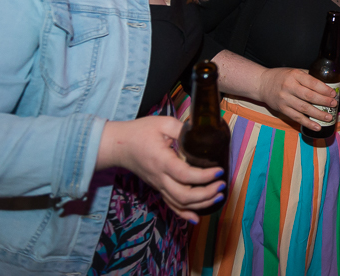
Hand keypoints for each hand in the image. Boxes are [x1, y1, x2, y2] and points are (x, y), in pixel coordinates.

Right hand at [97, 116, 223, 223]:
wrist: (118, 145)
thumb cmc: (140, 132)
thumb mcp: (163, 123)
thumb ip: (182, 129)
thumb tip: (202, 133)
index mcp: (162, 161)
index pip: (185, 175)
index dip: (204, 176)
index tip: (219, 170)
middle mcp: (159, 178)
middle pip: (183, 196)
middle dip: (206, 194)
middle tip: (222, 184)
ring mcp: (158, 185)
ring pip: (179, 203)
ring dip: (201, 204)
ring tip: (218, 196)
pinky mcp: (157, 188)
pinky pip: (170, 205)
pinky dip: (184, 213)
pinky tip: (197, 217)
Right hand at [256, 66, 337, 131]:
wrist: (262, 84)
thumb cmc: (281, 77)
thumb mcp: (293, 71)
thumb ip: (307, 77)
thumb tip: (326, 85)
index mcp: (294, 75)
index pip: (312, 82)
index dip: (324, 89)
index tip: (333, 93)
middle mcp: (289, 87)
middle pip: (309, 96)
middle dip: (324, 101)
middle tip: (334, 104)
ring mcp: (284, 99)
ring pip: (304, 108)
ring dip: (318, 114)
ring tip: (329, 117)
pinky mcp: (282, 109)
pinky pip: (296, 117)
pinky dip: (308, 123)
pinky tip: (317, 126)